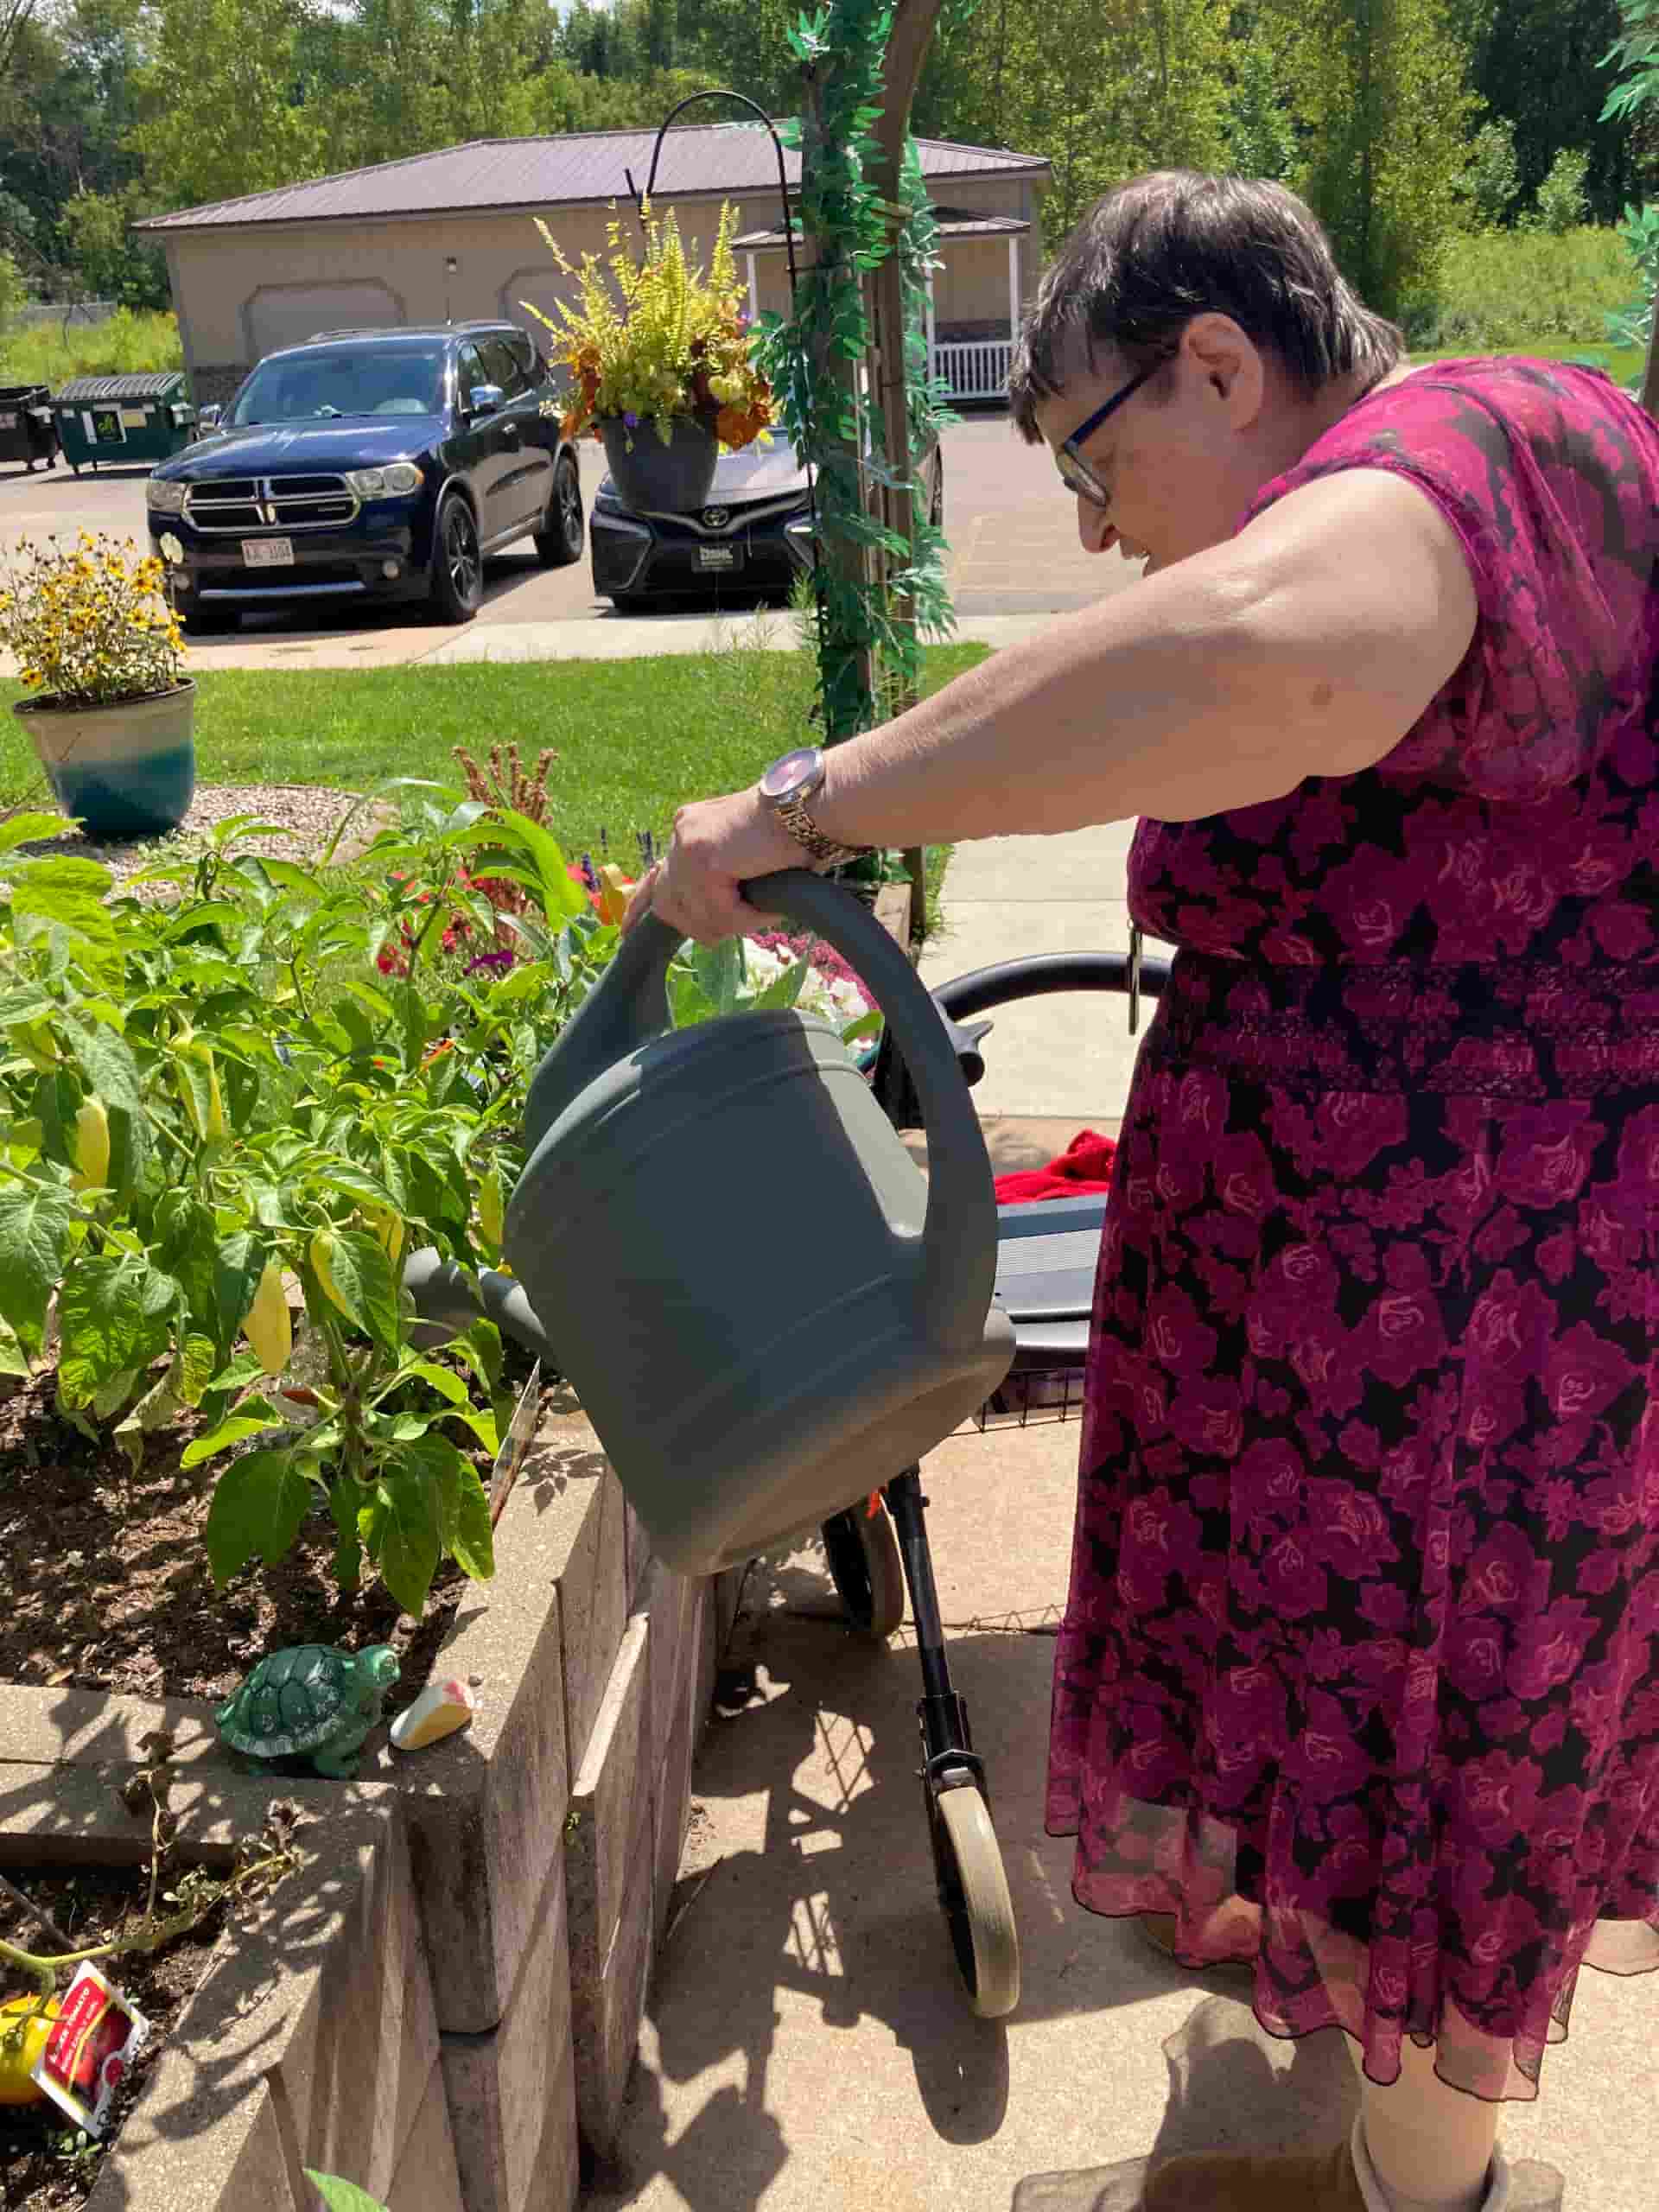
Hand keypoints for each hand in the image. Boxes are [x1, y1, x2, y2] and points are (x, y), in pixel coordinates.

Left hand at [620, 785, 804, 944]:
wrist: (811, 808)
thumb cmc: (793, 834)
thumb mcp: (744, 858)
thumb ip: (720, 880)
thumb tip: (708, 924)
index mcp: (689, 829)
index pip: (656, 874)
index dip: (640, 904)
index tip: (627, 929)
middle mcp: (682, 833)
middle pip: (669, 904)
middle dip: (699, 925)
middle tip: (732, 929)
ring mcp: (689, 845)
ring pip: (698, 915)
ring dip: (734, 923)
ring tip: (763, 911)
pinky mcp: (705, 860)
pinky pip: (720, 913)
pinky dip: (747, 918)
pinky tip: (767, 906)